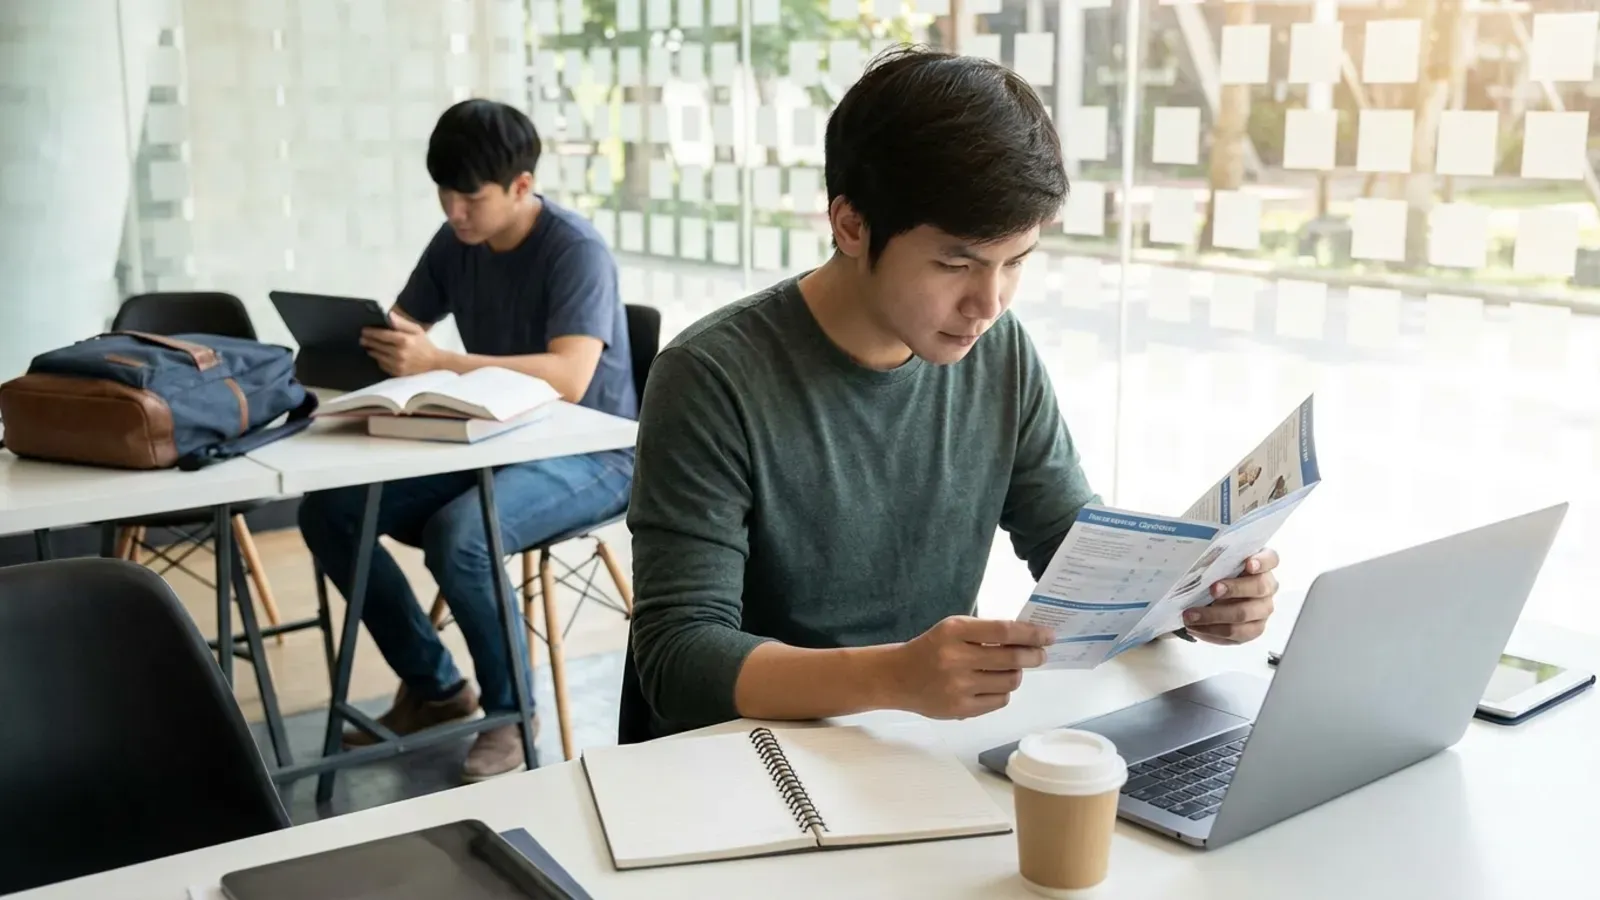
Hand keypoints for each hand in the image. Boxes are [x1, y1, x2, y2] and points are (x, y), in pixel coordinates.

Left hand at [360, 313, 440, 375]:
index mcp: (403, 340)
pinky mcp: (397, 372)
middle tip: (362, 338)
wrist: (434, 362)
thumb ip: (401, 322)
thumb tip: (389, 315)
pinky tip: (379, 356)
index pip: (382, 335)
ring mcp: (398, 364)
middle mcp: (399, 352)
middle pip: (378, 346)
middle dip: (368, 341)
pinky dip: (379, 360)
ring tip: (369, 347)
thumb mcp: (416, 329)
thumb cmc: (424, 343)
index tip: (364, 330)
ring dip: (372, 351)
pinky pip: (382, 365)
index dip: (371, 332)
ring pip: (378, 356)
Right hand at [886, 616, 1054, 718]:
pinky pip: (999, 701)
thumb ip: (986, 632)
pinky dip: (1003, 692)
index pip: (1004, 631)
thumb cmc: (932, 648)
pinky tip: (993, 685)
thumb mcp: (953, 629)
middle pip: (1011, 659)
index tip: (1048, 635)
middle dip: (1033, 656)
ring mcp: (958, 686)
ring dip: (1017, 675)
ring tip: (1009, 670)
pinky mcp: (960, 709)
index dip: (1031, 634)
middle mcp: (955, 658)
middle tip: (1040, 654)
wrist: (897, 677)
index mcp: (954, 631)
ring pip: (1009, 682)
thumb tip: (1028, 638)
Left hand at [1183, 549, 1279, 644]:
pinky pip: (1237, 635)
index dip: (1261, 562)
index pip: (1270, 559)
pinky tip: (1196, 628)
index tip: (1248, 564)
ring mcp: (1263, 610)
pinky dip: (1213, 632)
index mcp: (1263, 565)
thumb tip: (1200, 563)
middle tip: (1212, 590)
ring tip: (1191, 616)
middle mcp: (1268, 587)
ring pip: (1245, 615)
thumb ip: (1215, 559)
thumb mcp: (1217, 562)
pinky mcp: (1254, 629)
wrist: (1216, 595)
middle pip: (1258, 588)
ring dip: (1215, 616)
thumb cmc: (1218, 574)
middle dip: (1234, 589)